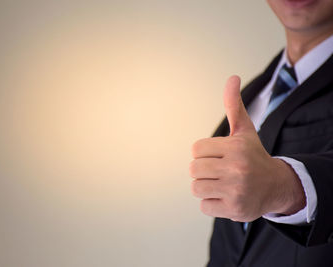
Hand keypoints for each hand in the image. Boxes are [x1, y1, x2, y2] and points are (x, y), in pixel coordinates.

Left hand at [190, 76, 304, 221]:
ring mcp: (236, 190)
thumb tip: (232, 77)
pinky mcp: (234, 209)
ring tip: (221, 184)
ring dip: (205, 187)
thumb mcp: (245, 130)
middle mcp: (237, 168)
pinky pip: (204, 205)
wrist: (276, 186)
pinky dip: (211, 203)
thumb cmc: (253, 156)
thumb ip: (234, 105)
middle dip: (203, 170)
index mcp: (235, 147)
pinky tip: (226, 197)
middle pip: (193, 169)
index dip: (203, 153)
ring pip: (196, 187)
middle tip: (219, 171)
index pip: (195, 150)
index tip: (218, 156)